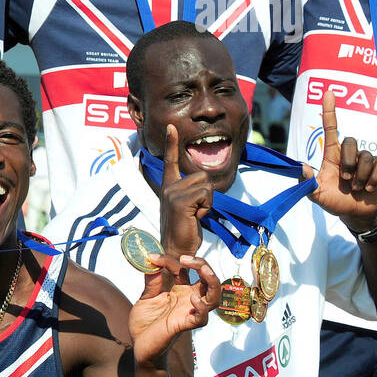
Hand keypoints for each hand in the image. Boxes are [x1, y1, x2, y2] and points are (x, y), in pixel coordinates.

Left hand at [128, 253, 220, 368]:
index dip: (169, 260)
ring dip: (212, 282)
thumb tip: (152, 261)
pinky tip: (192, 299)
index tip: (152, 257)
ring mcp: (188, 312)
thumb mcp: (146, 298)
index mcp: (179, 291)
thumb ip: (151, 281)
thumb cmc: (145, 324)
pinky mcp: (185, 325)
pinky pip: (202, 318)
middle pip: (208, 280)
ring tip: (203, 271)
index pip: (183, 270)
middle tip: (186, 258)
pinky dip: (201, 307)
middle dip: (203, 265)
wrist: (139, 347)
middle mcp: (188, 300)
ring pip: (214, 298)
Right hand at [157, 124, 210, 258]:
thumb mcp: (187, 207)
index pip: (169, 160)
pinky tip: (196, 218)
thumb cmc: (184, 230)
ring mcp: (172, 193)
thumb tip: (204, 182)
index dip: (171, 143)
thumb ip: (192, 192)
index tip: (172, 126)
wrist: (175, 251)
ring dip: (208, 201)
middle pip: (202, 175)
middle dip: (207, 194)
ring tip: (195, 215)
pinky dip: (207, 207)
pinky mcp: (179, 201)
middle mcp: (168, 186)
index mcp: (168, 186)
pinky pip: (206, 194)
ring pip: (206, 184)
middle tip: (196, 211)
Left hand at [303, 90, 376, 229]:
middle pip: (350, 141)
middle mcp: (348, 155)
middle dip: (348, 163)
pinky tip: (368, 188)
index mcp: (332, 156)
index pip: (331, 129)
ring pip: (365, 156)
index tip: (328, 93)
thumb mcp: (316, 194)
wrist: (355, 213)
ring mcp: (365, 160)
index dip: (330, 111)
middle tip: (346, 181)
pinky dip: (372, 179)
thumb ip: (307, 182)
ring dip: (360, 176)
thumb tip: (301, 167)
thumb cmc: (334, 201)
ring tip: (356, 187)